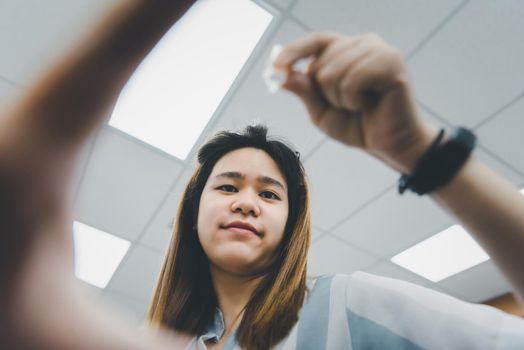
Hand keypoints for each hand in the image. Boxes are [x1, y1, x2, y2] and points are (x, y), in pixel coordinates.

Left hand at [274, 32, 437, 172]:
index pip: (315, 41)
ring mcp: (378, 50)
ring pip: (333, 71)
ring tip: (360, 105)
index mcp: (345, 51)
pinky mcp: (391, 62)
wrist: (387, 145)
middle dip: (325, 92)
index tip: (275, 65)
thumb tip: (281, 74)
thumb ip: (303, 90)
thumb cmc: (357, 126)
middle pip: (320, 61)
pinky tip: (369, 103)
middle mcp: (362, 44)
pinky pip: (353, 79)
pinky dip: (354, 99)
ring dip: (340, 98)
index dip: (294, 50)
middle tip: (348, 104)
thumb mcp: (321, 111)